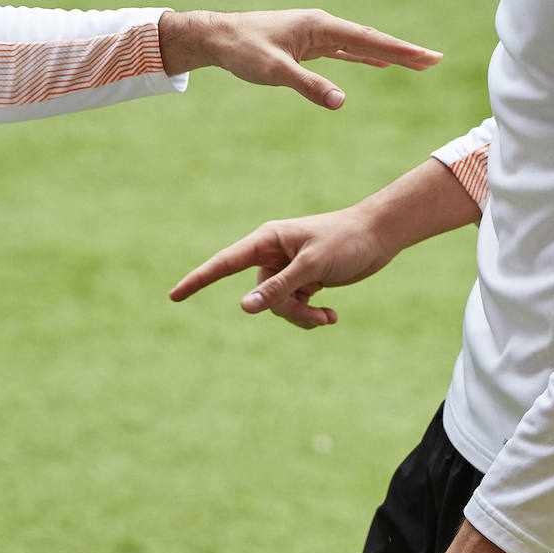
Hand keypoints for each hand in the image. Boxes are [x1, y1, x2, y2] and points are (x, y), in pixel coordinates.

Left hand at [158, 9, 440, 109]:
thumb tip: (341, 102)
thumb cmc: (243, 50)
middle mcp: (322, 26)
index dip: (399, 50)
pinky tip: (377, 64)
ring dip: (386, 54)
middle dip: (402, 51)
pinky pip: (343, 52)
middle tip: (435, 60)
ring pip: (359, 46)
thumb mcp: (275, 71)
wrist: (217, 38)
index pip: (367, 39)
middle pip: (370, 40)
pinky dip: (363, 57)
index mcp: (319, 25)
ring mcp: (315, 36)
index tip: (427, 57)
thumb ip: (308, 86)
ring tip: (416, 62)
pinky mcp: (306, 46)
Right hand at [169, 205, 398, 327]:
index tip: (174, 296)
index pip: (224, 263)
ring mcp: (286, 268)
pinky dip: (311, 315)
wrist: (379, 235)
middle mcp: (272, 254)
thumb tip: (245, 308)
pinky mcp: (302, 279)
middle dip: (286, 310)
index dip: (198, 279)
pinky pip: (294, 306)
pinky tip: (332, 316)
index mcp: (266, 240)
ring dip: (302, 316)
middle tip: (317, 312)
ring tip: (328, 317)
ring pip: (277, 306)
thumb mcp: (312, 267)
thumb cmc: (345, 241)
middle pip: (260, 295)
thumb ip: (279, 288)